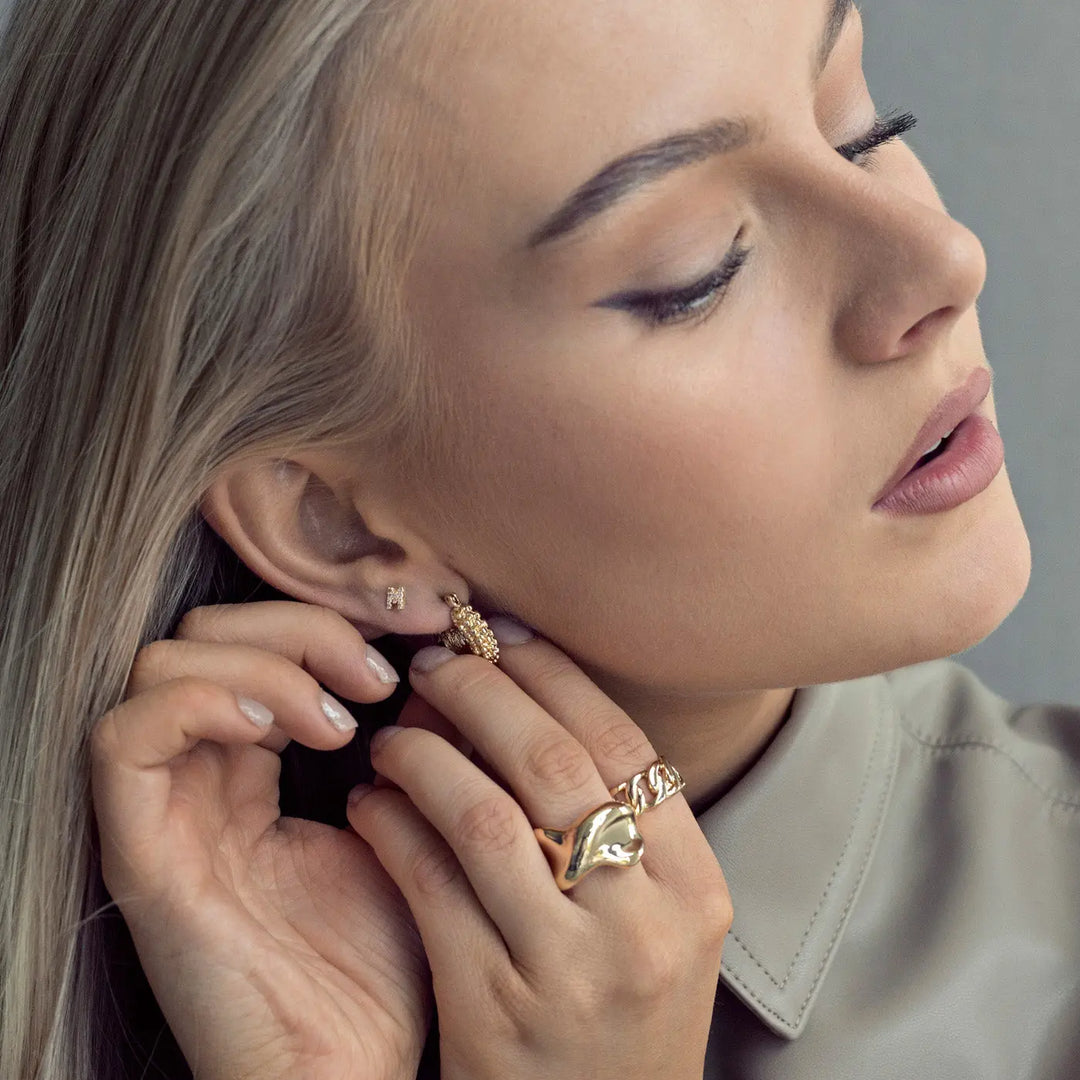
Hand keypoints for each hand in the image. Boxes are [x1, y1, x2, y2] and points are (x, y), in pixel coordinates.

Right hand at [90, 602, 431, 1079]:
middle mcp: (200, 777)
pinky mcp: (141, 854)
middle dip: (300, 627)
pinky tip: (278, 729)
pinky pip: (124, 739)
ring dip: (263, 662)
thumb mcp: (408, 822)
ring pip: (163, 662)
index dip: (332, 618)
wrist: (351, 1067)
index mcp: (255, 766)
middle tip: (378, 677)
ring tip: (341, 719)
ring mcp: (166, 811)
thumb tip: (438, 660)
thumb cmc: (385, 956)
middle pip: (206, 631)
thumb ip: (410, 743)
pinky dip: (203, 702)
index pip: (259, 639)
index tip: (415, 639)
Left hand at [346, 625, 732, 1079]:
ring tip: (394, 736)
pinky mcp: (491, 1011)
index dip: (556, 676)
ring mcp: (568, 971)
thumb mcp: (657, 921)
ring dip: (426, 756)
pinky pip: (429, 886)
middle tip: (437, 663)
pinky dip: (392, 827)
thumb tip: (519, 696)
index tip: (505, 638)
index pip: (624, 745)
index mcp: (696, 889)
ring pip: (484, 817)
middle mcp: (643, 924)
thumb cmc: (620, 1011)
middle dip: (483, 693)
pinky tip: (371, 803)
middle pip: (554, 765)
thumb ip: (612, 821)